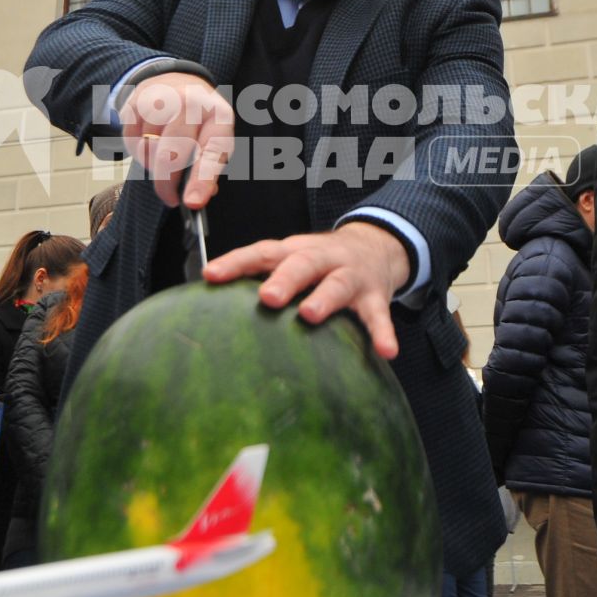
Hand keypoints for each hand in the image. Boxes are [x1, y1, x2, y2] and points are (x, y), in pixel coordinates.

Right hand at [120, 73, 232, 209]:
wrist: (175, 78)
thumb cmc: (199, 117)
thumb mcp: (214, 135)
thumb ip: (209, 165)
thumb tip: (197, 196)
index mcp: (218, 115)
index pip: (211, 152)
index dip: (201, 180)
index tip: (192, 202)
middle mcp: (190, 103)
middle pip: (170, 155)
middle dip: (167, 184)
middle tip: (170, 197)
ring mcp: (161, 99)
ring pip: (148, 151)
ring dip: (152, 164)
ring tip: (163, 153)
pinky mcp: (136, 101)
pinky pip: (131, 141)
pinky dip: (138, 150)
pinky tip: (149, 140)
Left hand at [203, 223, 410, 358]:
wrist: (376, 246)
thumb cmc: (319, 263)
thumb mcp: (290, 262)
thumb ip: (260, 280)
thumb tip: (211, 306)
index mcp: (294, 251)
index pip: (261, 252)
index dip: (236, 262)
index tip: (211, 275)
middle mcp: (322, 258)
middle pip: (302, 264)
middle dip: (285, 279)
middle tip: (267, 297)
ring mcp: (350, 275)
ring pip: (338, 284)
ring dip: (325, 298)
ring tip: (311, 315)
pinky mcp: (375, 295)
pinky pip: (379, 315)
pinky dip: (382, 332)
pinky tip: (386, 351)